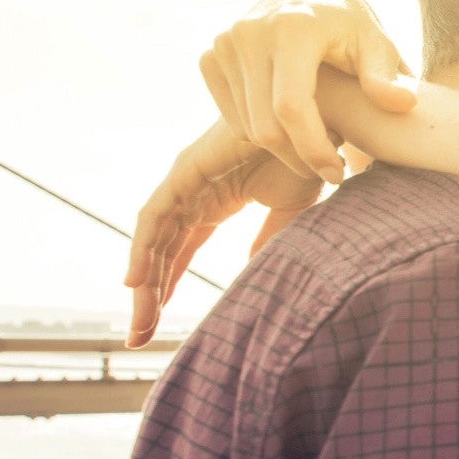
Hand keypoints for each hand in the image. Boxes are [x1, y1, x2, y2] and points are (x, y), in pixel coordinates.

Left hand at [124, 122, 324, 345]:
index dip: (166, 287)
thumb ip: (269, 242)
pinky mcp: (186, 171)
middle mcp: (192, 193)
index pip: (178, 252)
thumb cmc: (310, 156)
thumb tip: (256, 276)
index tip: (155, 325)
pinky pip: (155, 215)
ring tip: (139, 322)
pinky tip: (137, 280)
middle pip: (159, 252)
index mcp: (213, 202)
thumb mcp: (290, 212)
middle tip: (139, 338)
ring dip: (143, 281)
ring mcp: (187, 181)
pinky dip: (143, 246)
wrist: (321, 120)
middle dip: (148, 296)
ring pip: (153, 239)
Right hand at [199, 0, 417, 184]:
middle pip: (266, 126)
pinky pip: (234, 118)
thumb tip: (403, 103)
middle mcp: (250, 34)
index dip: (313, 148)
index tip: (337, 173)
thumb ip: (386, 76)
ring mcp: (225, 45)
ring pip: (248, 128)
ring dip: (285, 148)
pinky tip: (294, 124)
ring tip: (321, 138)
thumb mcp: (377, 44)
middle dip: (300, 158)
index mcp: (292, 28)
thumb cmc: (350, 27)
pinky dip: (263, 132)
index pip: (292, 107)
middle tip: (333, 167)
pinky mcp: (211, 58)